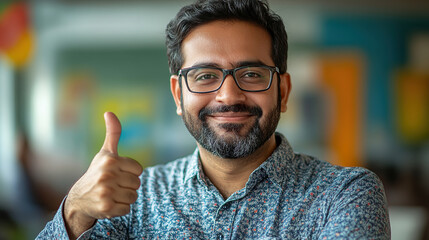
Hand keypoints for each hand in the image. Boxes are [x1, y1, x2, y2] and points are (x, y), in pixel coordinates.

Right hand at [64, 112, 142, 238]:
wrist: (80, 199)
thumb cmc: (97, 172)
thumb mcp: (105, 152)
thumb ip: (113, 133)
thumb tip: (109, 112)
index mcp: (110, 160)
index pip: (139, 169)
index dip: (130, 172)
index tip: (117, 173)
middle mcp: (107, 175)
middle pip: (137, 183)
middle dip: (128, 186)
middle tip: (113, 185)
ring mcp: (106, 192)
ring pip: (133, 196)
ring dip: (125, 197)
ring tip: (111, 194)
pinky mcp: (106, 207)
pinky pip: (127, 209)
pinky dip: (120, 209)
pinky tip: (109, 204)